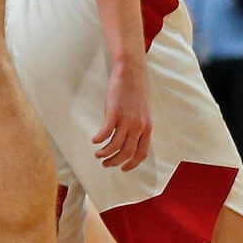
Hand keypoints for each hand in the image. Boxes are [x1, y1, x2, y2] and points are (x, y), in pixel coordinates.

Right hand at [93, 56, 152, 171]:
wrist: (131, 75)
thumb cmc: (135, 93)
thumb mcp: (142, 113)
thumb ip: (138, 127)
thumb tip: (130, 139)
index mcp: (147, 128)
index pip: (141, 153)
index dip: (132, 164)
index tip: (123, 168)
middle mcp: (139, 127)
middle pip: (127, 152)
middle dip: (115, 162)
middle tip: (105, 164)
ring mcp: (127, 120)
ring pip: (115, 145)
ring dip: (105, 153)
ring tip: (98, 154)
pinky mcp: (114, 113)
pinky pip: (106, 132)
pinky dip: (99, 139)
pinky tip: (94, 140)